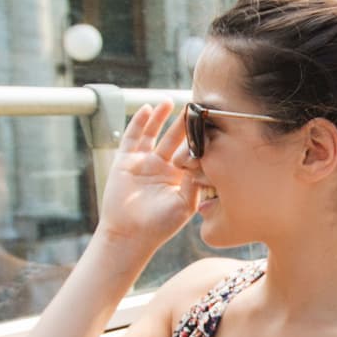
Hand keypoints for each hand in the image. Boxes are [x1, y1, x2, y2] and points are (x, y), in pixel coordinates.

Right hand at [95, 102, 199, 251]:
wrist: (130, 235)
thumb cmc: (159, 226)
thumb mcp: (185, 205)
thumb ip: (195, 183)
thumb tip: (203, 161)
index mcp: (179, 178)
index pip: (191, 151)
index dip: (199, 137)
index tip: (210, 122)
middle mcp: (162, 167)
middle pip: (175, 138)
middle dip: (184, 122)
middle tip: (195, 104)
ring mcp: (143, 163)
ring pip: (154, 133)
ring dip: (162, 117)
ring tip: (171, 101)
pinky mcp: (125, 161)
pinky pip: (133, 137)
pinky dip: (139, 122)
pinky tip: (148, 109)